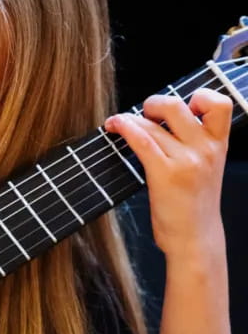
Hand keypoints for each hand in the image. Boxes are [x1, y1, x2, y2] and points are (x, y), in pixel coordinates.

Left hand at [104, 88, 231, 258]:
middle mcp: (206, 149)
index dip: (200, 96)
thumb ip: (192, 142)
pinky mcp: (166, 174)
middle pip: (176, 105)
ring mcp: (187, 161)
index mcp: (219, 144)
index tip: (182, 104)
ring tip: (117, 123)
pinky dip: (124, 128)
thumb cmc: (193, 202)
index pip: (219, 104)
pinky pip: (141, 140)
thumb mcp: (205, 166)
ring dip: (128, 118)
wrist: (195, 237)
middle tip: (142, 114)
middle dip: (152, 103)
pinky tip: (114, 127)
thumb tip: (160, 116)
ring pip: (151, 124)